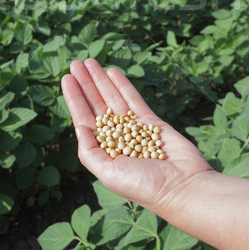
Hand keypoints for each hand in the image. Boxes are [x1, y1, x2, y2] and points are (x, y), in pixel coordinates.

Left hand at [61, 59, 213, 213]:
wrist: (182, 187)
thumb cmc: (143, 186)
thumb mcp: (108, 173)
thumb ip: (89, 152)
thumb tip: (79, 128)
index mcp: (104, 151)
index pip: (84, 119)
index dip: (75, 99)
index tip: (66, 79)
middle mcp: (117, 138)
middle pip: (97, 105)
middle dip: (86, 84)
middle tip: (75, 63)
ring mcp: (134, 128)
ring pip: (114, 98)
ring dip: (101, 80)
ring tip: (89, 62)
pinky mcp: (152, 122)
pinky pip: (134, 99)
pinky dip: (123, 85)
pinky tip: (112, 72)